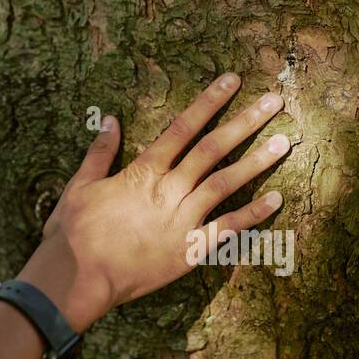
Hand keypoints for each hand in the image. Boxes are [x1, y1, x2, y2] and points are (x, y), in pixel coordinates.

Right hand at [19, 72, 289, 331]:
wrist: (78, 277)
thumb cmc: (73, 232)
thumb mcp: (80, 185)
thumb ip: (100, 152)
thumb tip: (111, 119)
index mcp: (143, 171)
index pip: (183, 128)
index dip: (209, 102)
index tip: (232, 81)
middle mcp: (168, 190)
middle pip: (212, 149)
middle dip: (244, 123)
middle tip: (273, 102)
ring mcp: (182, 220)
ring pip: (225, 184)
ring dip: (256, 162)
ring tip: (284, 142)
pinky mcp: (188, 250)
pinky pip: (227, 230)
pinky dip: (253, 215)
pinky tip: (276, 199)